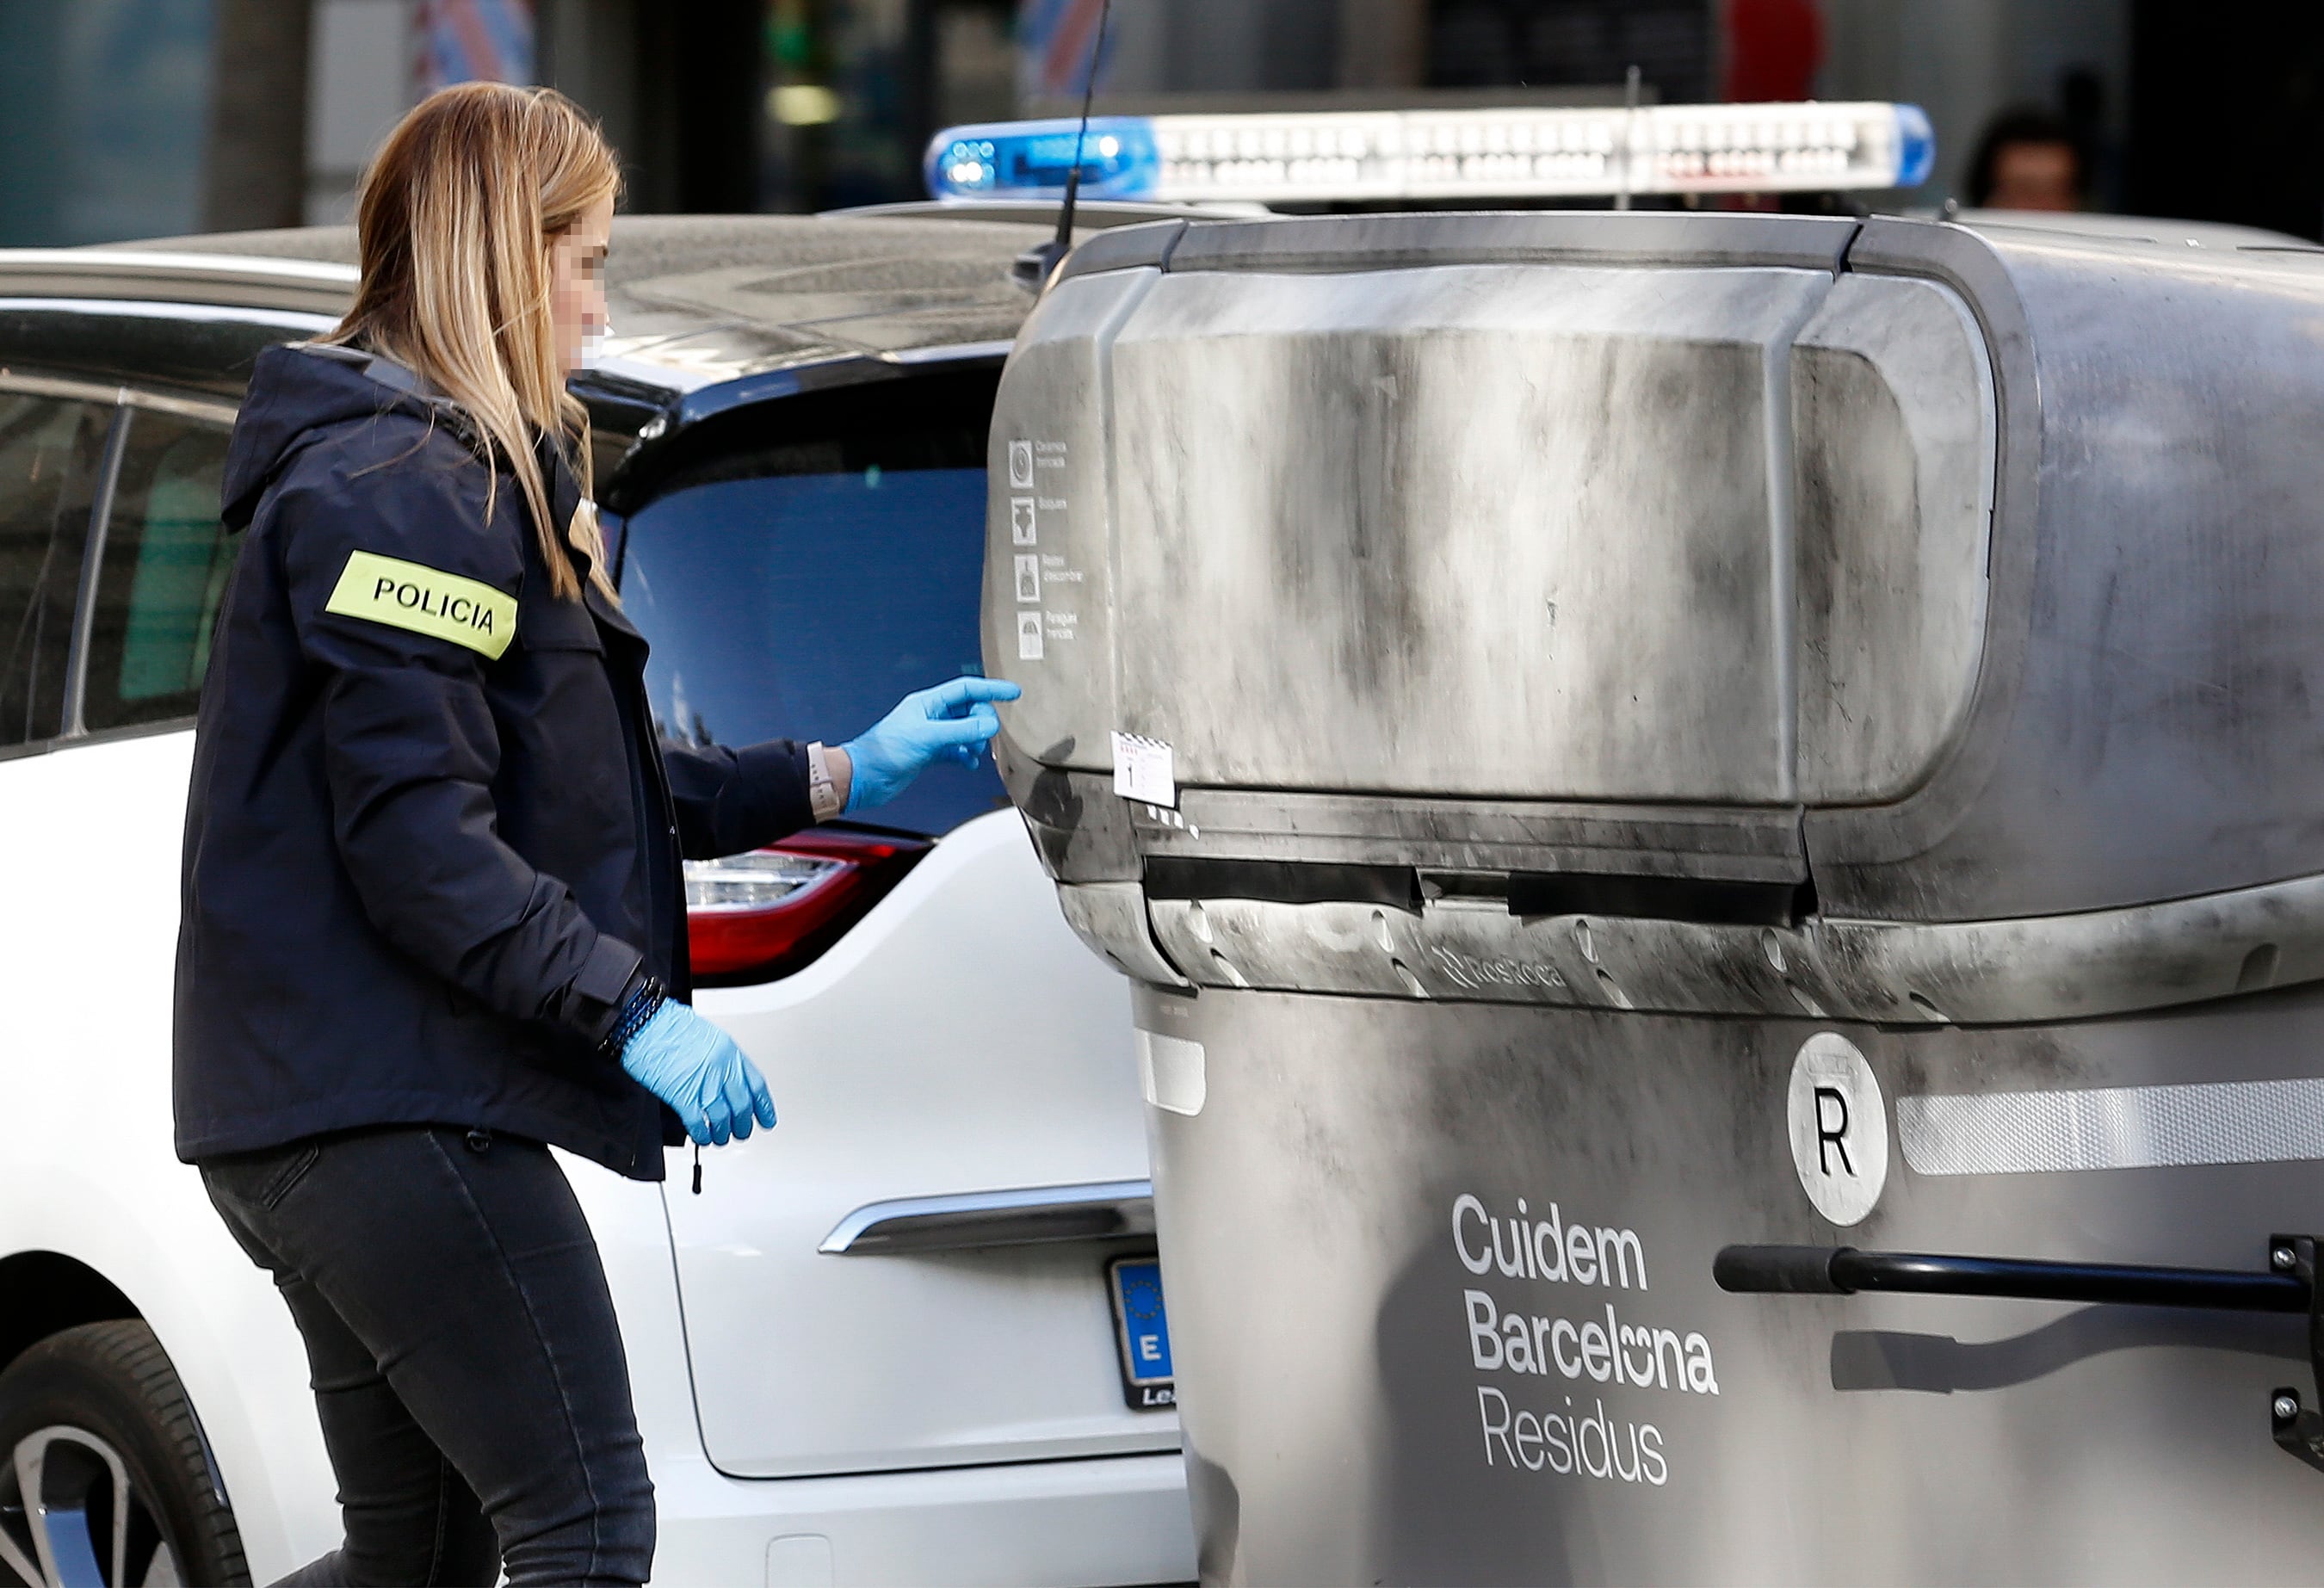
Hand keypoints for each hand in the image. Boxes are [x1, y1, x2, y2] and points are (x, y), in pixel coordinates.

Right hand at [618, 1002, 776, 1146]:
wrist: (645, 1023)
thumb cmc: (670, 1025)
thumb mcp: (707, 1035)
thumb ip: (720, 1059)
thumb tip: (724, 1080)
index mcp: (730, 1051)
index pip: (756, 1086)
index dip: (764, 1107)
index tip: (766, 1119)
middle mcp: (721, 1068)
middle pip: (742, 1106)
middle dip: (743, 1125)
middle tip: (741, 1132)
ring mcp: (703, 1083)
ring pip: (723, 1118)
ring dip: (723, 1133)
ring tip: (720, 1138)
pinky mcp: (681, 1096)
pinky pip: (699, 1123)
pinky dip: (702, 1135)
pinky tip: (702, 1137)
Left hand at [840, 676, 1021, 812]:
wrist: (864, 777)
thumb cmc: (884, 751)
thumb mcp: (927, 737)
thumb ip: (961, 731)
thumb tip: (989, 724)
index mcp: (928, 703)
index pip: (967, 689)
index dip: (991, 689)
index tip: (1012, 693)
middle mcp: (931, 716)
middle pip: (969, 710)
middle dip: (981, 722)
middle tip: (981, 735)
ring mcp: (932, 734)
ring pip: (965, 731)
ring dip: (974, 741)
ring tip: (972, 752)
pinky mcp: (931, 752)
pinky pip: (957, 750)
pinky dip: (966, 756)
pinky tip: (967, 763)